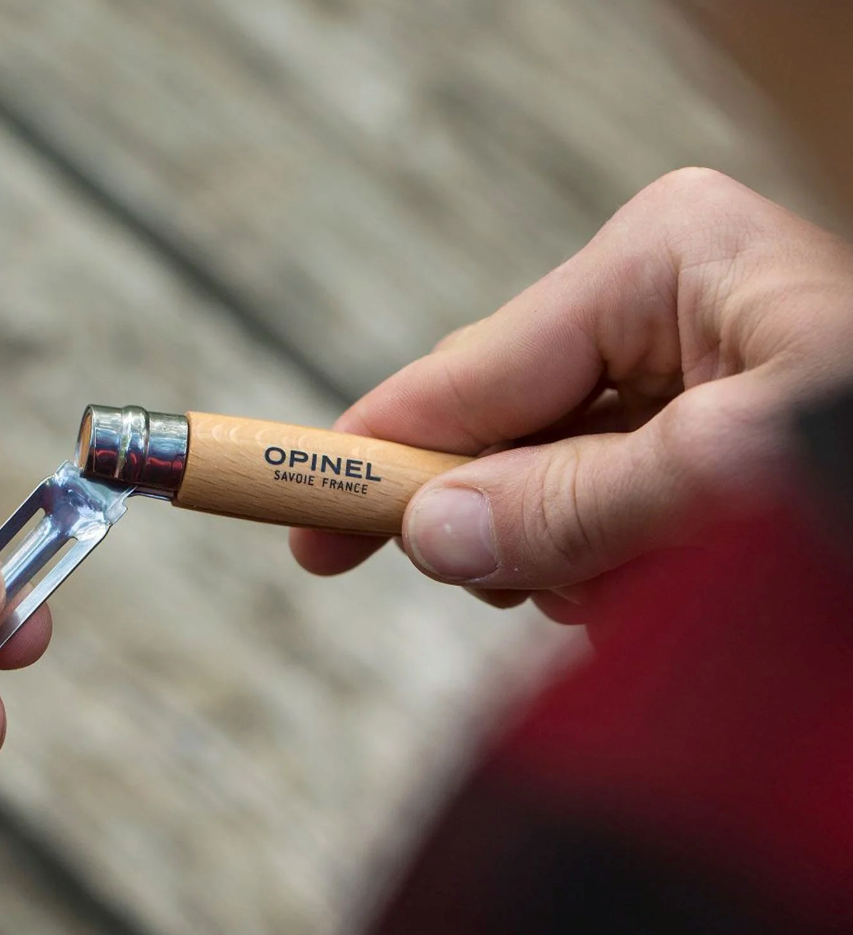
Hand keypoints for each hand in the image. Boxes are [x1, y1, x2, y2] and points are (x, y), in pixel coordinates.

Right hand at [293, 169, 852, 623]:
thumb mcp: (730, 475)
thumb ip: (574, 505)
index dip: (370, 450)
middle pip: (498, 440)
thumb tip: (428, 535)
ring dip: (580, 567)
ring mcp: (672, 383)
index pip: (468, 372)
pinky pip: (595, 529)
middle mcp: (659, 310)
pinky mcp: (687, 450)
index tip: (286, 509)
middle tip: (549, 586)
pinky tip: (670, 590)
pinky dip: (616, 580)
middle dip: (514, 529)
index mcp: (658, 262)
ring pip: (543, 498)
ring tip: (658, 587)